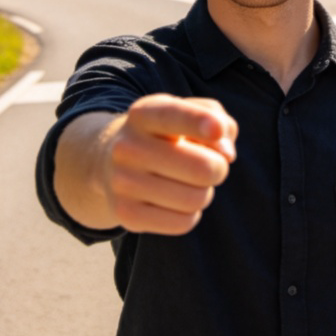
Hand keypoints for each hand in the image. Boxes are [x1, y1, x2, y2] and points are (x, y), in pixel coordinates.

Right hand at [100, 94, 237, 234]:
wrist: (109, 162)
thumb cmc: (166, 134)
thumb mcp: (188, 113)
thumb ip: (218, 119)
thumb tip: (227, 154)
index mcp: (144, 114)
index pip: (173, 116)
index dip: (199, 121)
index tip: (216, 130)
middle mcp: (128, 146)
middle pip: (202, 168)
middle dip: (218, 168)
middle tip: (209, 165)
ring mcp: (123, 182)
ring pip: (196, 199)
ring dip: (204, 192)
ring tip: (188, 182)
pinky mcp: (126, 214)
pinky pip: (183, 223)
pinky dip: (190, 214)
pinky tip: (175, 201)